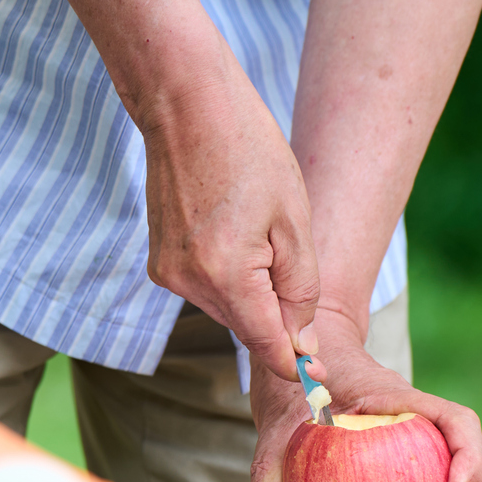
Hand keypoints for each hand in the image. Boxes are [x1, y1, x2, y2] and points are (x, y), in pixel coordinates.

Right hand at [142, 53, 320, 384]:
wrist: (186, 107)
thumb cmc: (248, 152)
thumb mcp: (293, 221)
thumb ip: (300, 290)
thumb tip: (302, 346)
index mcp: (227, 276)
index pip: (269, 348)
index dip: (299, 364)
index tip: (322, 375)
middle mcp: (189, 284)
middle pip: (248, 327)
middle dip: (276, 311)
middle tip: (290, 252)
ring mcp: (168, 274)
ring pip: (227, 307)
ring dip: (252, 288)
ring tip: (256, 226)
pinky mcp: (159, 262)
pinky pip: (206, 286)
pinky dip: (228, 274)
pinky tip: (233, 226)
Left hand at [255, 313, 481, 481]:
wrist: (302, 369)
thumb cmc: (297, 389)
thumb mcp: (278, 424)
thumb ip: (271, 465)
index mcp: (399, 400)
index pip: (458, 421)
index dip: (468, 460)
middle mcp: (425, 424)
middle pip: (481, 467)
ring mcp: (428, 446)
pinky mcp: (420, 467)